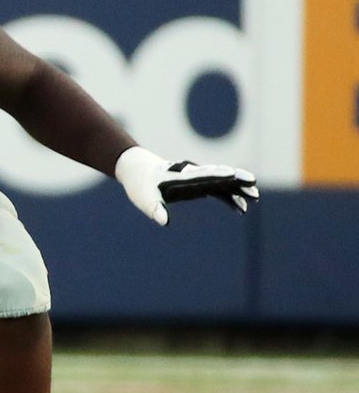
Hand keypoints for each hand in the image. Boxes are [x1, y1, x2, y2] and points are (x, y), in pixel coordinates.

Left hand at [115, 146, 258, 225]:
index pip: (202, 174)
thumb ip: (154, 209)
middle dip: (236, 180)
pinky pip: (218, 191)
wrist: (137, 171)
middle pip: (218, 176)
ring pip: (222, 183)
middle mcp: (192, 175)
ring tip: (255, 198)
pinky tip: (241, 209)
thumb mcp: (144, 199)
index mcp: (180, 176)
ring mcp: (196, 180)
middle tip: (253, 186)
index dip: (217, 174)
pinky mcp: (197, 186)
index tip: (233, 174)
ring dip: (237, 190)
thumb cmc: (140, 184)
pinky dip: (229, 198)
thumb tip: (164, 221)